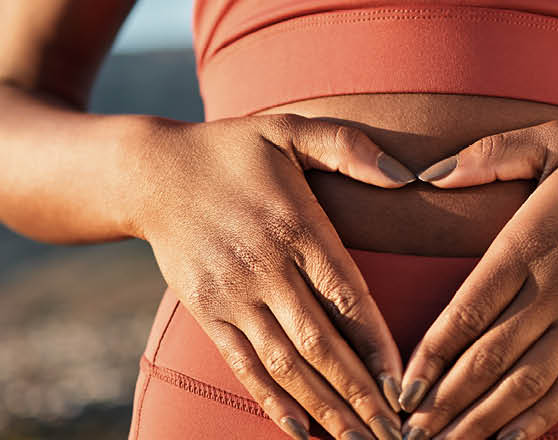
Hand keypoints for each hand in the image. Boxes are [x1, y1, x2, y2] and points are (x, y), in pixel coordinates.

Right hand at [134, 114, 417, 439]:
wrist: (150, 173)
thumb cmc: (232, 150)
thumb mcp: (289, 130)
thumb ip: (348, 146)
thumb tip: (406, 174)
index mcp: (296, 225)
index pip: (346, 295)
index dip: (377, 343)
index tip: (407, 382)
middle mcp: (265, 268)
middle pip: (320, 343)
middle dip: (360, 394)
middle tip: (397, 432)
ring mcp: (233, 296)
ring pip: (285, 364)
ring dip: (325, 408)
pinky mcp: (208, 314)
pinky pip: (245, 366)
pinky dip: (274, 402)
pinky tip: (303, 432)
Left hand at [395, 121, 557, 438]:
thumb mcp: (553, 138)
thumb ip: (487, 155)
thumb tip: (429, 174)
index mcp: (527, 244)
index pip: (466, 311)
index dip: (431, 355)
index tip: (402, 386)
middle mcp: (553, 289)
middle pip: (487, 358)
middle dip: (444, 400)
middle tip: (408, 430)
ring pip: (524, 383)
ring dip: (480, 420)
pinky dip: (538, 420)